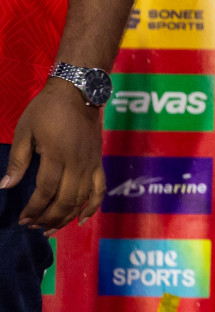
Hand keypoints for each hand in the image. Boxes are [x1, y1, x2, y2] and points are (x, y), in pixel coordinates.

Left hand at [1, 78, 106, 234]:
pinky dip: (93, 206)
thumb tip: (6, 186)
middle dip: (48, 218)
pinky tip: (83, 220)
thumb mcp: (25, 131)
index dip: (33, 208)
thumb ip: (18, 160)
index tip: (22, 219)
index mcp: (57, 154)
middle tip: (33, 226)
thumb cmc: (47, 109)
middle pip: (65, 200)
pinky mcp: (98, 161)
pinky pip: (99, 189)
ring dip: (66, 217)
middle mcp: (77, 163)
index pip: (45, 190)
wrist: (79, 90)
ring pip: (82, 199)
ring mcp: (91, 163)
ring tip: (50, 229)